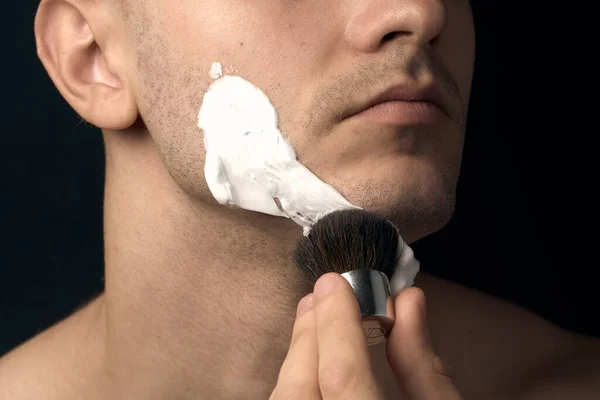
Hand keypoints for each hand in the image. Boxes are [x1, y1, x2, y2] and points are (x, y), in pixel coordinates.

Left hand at [270, 272, 461, 398]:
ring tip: (316, 319)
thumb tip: (407, 300)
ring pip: (284, 399)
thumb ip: (424, 365)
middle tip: (324, 293)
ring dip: (297, 356)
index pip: (342, 377)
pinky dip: (295, 381)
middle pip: (299, 389)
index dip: (336, 324)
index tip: (334, 282)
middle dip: (309, 335)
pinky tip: (308, 361)